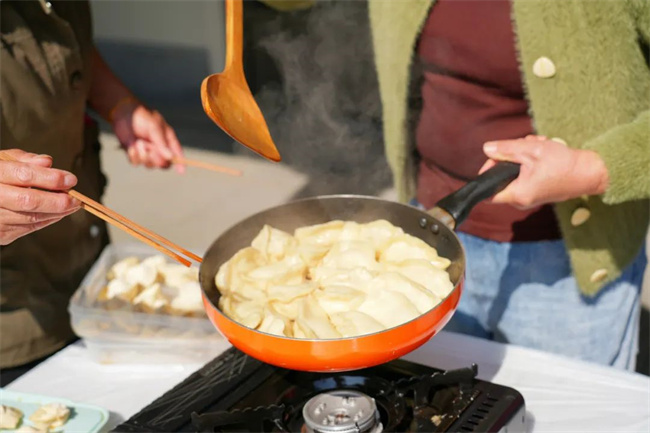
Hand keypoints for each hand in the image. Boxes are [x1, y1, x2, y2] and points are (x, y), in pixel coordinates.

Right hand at [0, 149, 80, 244]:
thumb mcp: (2, 160)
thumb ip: (24, 160)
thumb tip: (47, 162)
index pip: (24, 175)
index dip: (50, 178)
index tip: (71, 179)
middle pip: (28, 201)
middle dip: (57, 201)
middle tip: (76, 199)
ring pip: (31, 218)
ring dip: (56, 213)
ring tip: (71, 205)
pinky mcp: (0, 234)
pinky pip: (28, 228)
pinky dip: (47, 220)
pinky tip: (57, 213)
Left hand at [111, 99, 184, 172]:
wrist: (122, 114)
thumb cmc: (142, 117)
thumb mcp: (154, 127)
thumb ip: (161, 143)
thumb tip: (170, 157)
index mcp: (168, 140)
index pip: (177, 154)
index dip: (180, 163)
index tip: (181, 171)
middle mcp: (159, 149)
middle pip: (163, 164)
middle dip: (156, 159)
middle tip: (150, 150)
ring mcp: (147, 153)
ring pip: (149, 165)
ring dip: (143, 155)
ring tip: (139, 142)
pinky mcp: (135, 155)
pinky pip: (136, 163)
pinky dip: (133, 155)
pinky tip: (131, 145)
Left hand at [480, 135, 608, 208]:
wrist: (590, 172)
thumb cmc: (563, 164)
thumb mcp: (532, 150)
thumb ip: (506, 149)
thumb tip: (487, 148)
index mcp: (517, 195)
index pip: (488, 191)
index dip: (487, 172)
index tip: (496, 157)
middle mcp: (521, 201)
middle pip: (502, 178)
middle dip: (509, 157)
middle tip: (524, 145)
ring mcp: (529, 197)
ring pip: (514, 173)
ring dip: (522, 155)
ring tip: (537, 145)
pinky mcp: (536, 192)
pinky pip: (524, 175)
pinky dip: (530, 162)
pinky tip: (542, 151)